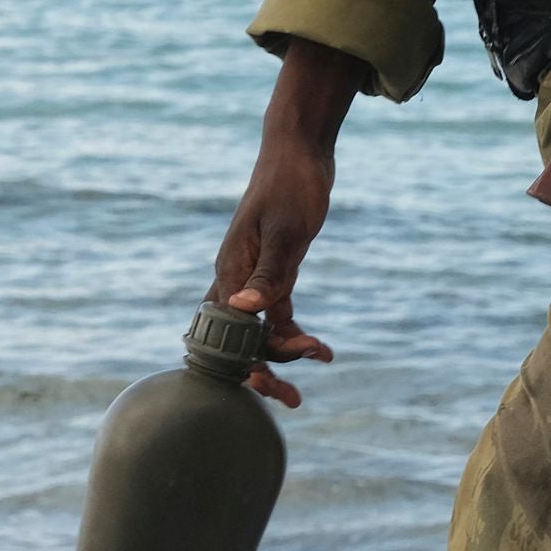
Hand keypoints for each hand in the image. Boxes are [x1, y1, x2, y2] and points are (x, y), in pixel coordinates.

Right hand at [208, 39, 363, 405]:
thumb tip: (244, 314)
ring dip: (282, 356)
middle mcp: (234, 280)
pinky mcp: (275, 270)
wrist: (300, 150)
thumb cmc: (291, 185)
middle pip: (238, 341)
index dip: (246, 365)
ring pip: (259, 332)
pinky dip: (295, 333)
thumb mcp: (287, 232)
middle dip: (261, 373)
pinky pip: (278, 313)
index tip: (272, 385)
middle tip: (293, 400)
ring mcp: (252, 277)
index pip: (228, 335)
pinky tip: (323, 350)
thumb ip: (268, 275)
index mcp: (230, 272)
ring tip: (311, 379)